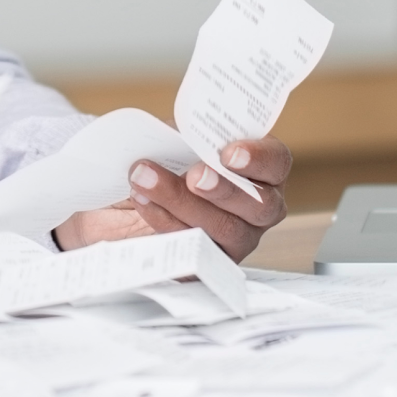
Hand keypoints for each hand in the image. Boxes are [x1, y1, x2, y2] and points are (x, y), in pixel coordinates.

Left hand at [52, 138, 290, 261]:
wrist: (120, 201)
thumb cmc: (160, 163)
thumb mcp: (173, 139)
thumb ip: (186, 134)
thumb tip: (182, 132)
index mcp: (257, 169)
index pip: (276, 162)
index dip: (258, 158)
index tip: (228, 153)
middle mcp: (255, 207)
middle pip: (260, 205)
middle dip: (224, 189)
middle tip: (194, 176)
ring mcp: (235, 240)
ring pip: (225, 229)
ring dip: (182, 202)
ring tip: (145, 179)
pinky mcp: (206, 264)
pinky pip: (196, 251)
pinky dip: (166, 224)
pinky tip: (143, 203)